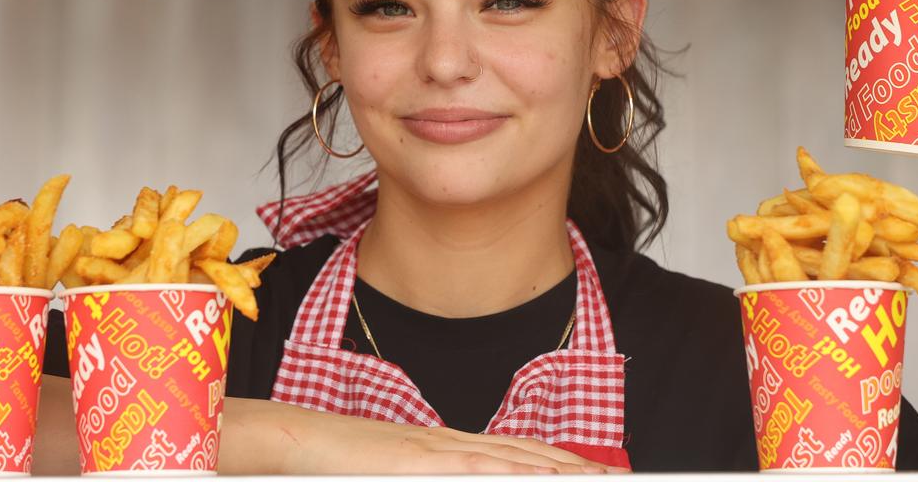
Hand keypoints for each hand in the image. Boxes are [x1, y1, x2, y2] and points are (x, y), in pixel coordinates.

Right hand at [222, 396, 625, 473]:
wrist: (297, 440)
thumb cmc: (339, 462)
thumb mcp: (396, 475)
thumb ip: (429, 476)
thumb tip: (456, 481)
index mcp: (447, 448)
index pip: (517, 454)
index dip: (560, 463)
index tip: (595, 474)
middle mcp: (451, 444)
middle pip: (528, 454)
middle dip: (576, 468)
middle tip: (620, 478)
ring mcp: (437, 449)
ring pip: (513, 459)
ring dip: (559, 470)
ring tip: (598, 479)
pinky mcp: (419, 461)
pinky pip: (475, 468)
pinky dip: (513, 472)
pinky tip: (543, 478)